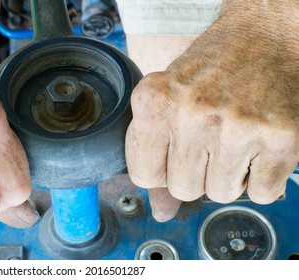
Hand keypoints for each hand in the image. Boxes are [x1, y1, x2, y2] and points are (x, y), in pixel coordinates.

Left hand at [126, 0, 298, 220]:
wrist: (264, 36)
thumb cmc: (211, 69)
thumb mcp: (168, 99)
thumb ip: (157, 154)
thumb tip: (161, 213)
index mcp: (154, 102)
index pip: (144, 175)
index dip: (161, 167)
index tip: (175, 150)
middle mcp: (192, 114)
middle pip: (182, 188)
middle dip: (195, 172)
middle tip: (209, 140)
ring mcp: (237, 126)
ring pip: (220, 194)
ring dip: (227, 175)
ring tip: (233, 139)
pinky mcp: (280, 138)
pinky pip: (261, 193)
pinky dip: (260, 178)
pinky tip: (257, 146)